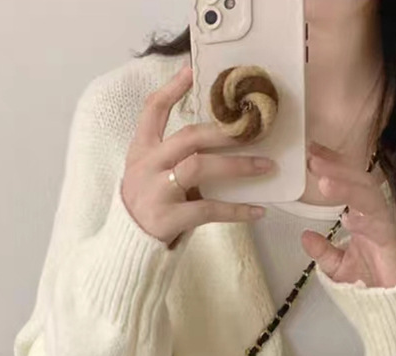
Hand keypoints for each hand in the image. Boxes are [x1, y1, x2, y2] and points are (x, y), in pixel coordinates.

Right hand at [121, 64, 275, 247]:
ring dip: (237, 165)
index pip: (152, 110)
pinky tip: (258, 211)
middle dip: (224, 132)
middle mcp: (147, 166)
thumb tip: (223, 140)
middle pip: (188, 137)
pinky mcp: (169, 218)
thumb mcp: (151, 173)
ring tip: (266, 166)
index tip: (192, 71)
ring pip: (199, 167)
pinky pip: (208, 210)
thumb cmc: (149, 204)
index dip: (172, 89)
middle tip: (253, 129)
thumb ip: (175, 156)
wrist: (129, 244)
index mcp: (142, 150)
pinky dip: (236, 211)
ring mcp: (157, 192)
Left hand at [301, 142, 395, 287]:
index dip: (333, 166)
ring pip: (369, 198)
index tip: (312, 153)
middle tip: (314, 158)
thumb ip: (323, 252)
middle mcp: (374, 215)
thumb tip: (305, 236)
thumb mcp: (338, 267)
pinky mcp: (392, 243)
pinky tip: (349, 216)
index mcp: (362, 216)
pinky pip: (380, 225)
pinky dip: (364, 219)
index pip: (348, 183)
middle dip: (338, 169)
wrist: (390, 307)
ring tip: (323, 182)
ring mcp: (384, 227)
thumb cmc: (368, 284)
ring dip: (347, 188)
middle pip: (359, 182)